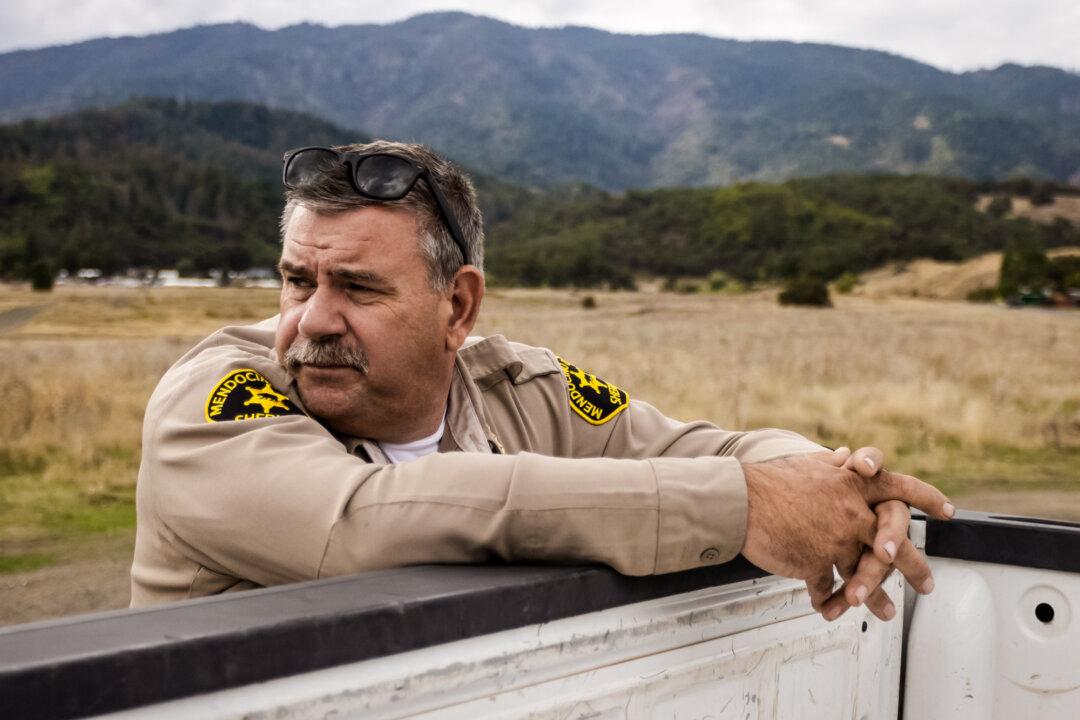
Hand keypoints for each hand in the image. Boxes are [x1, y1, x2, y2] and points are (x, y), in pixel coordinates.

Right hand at [740, 446, 952, 620]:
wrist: (740, 499)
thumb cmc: (769, 479)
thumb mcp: (807, 465)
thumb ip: (833, 465)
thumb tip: (847, 456)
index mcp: (854, 486)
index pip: (901, 488)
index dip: (926, 498)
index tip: (947, 511)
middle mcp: (853, 513)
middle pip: (895, 543)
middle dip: (916, 567)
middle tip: (928, 585)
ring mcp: (836, 540)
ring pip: (865, 575)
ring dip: (875, 597)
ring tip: (888, 613)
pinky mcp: (815, 562)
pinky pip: (829, 588)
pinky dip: (830, 601)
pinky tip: (832, 610)